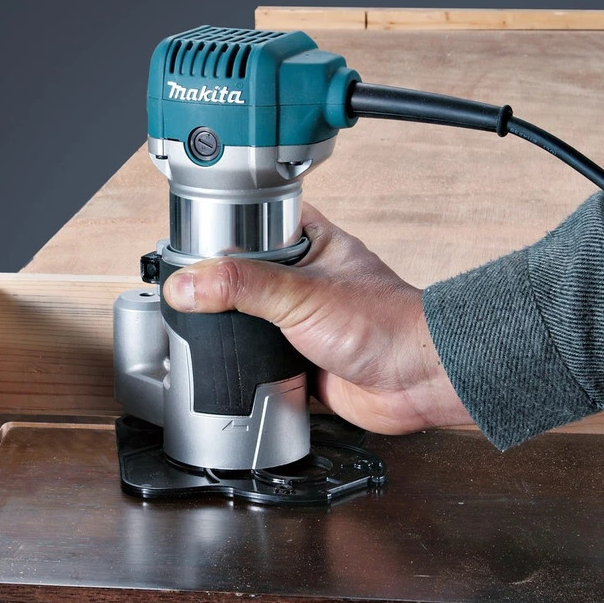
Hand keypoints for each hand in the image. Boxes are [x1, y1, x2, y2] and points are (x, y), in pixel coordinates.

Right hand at [161, 204, 471, 434]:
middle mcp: (306, 279)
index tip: (190, 235)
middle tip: (189, 288)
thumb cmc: (385, 325)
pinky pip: (261, 358)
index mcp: (311, 243)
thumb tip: (187, 284)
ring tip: (205, 325)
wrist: (416, 383)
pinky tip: (234, 362)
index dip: (223, 225)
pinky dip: (246, 363)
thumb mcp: (300, 294)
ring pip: (251, 318)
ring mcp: (302, 320)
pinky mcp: (301, 358)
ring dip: (233, 328)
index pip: (255, 220)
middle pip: (244, 274)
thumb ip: (240, 286)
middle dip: (219, 286)